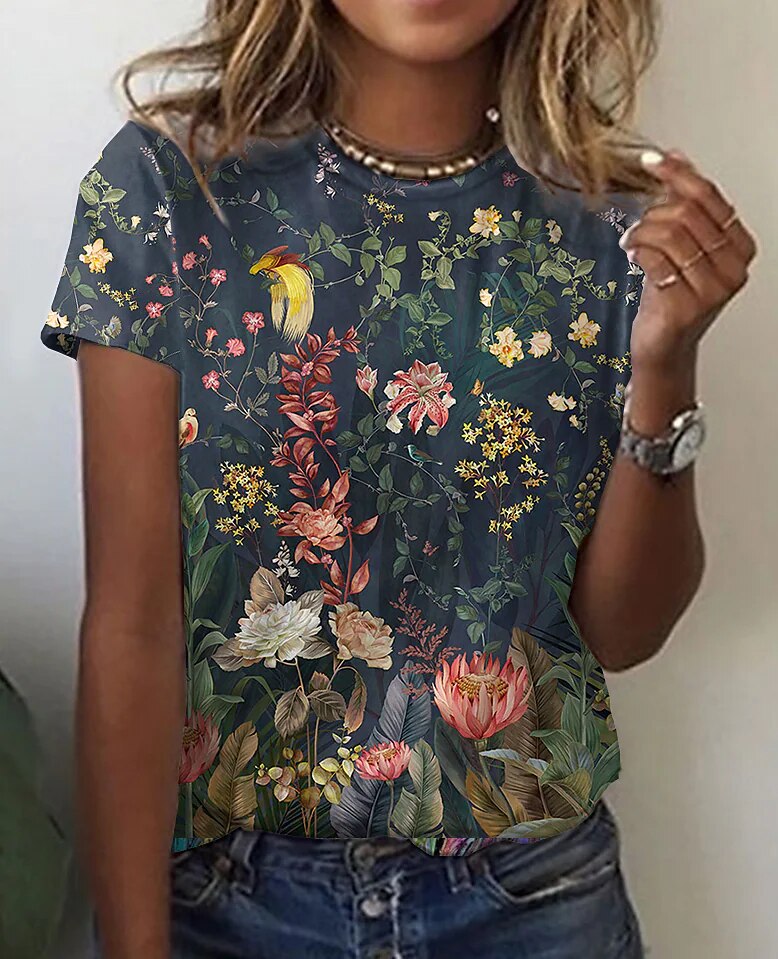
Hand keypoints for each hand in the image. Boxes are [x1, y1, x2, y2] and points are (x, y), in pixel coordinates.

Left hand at [622, 149, 756, 375]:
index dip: (677, 174)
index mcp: (739, 246)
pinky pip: (656, 262)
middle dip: (653, 213)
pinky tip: (633, 257)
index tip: (651, 161)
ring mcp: (712, 290)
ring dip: (642, 233)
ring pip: (670, 235)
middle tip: (638, 227)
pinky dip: (638, 253)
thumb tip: (676, 156)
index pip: (709, 197)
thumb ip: (683, 202)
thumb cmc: (672, 295)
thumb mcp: (681, 244)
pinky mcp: (686, 307)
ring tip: (631, 243)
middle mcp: (733, 268)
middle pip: (687, 214)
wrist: (663, 344)